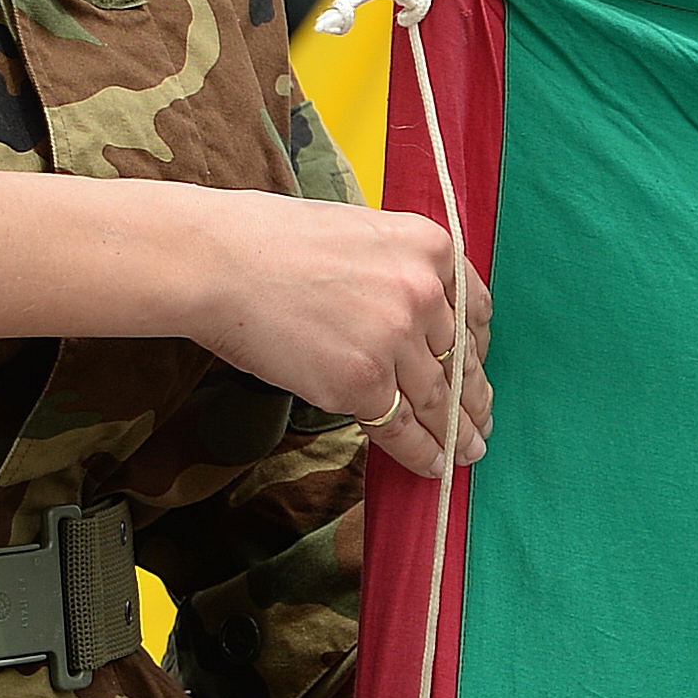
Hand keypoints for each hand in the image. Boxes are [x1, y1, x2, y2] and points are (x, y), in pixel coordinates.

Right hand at [176, 193, 492, 479]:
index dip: (476, 347)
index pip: (473, 309)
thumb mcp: (357, 233)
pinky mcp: (362, 382)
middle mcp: (423, 291)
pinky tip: (433, 464)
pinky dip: (420, 452)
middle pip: (461, 359)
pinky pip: (402, 427)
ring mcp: (395, 339)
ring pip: (438, 399)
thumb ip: (394, 268)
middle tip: (481, 422)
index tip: (475, 368)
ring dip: (456, 431)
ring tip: (466, 450)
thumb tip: (409, 317)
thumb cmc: (268, 240)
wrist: (216, 261)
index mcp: (428, 246)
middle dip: (473, 397)